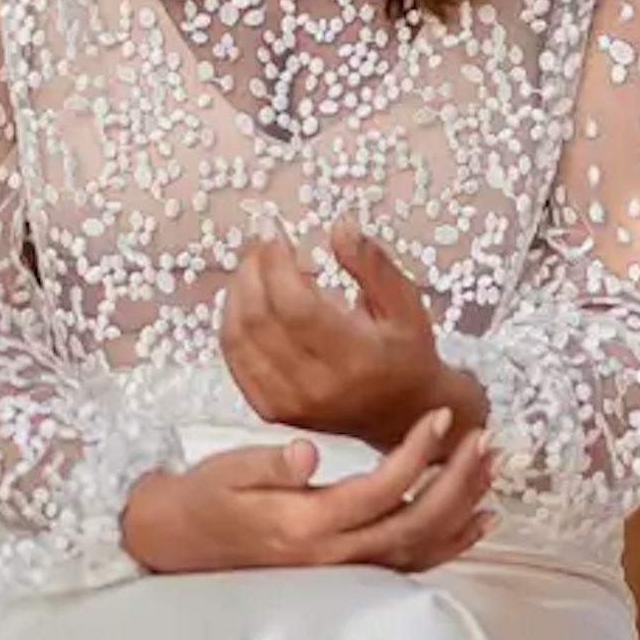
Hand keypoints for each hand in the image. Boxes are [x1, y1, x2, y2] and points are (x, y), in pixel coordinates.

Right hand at [120, 403, 494, 580]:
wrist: (179, 542)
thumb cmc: (205, 497)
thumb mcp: (228, 470)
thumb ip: (270, 462)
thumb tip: (307, 450)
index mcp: (304, 524)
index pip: (378, 490)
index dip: (415, 454)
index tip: (441, 417)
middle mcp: (330, 556)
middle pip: (413, 526)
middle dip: (456, 483)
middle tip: (483, 440)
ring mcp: (339, 571)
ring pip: (417, 550)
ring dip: (460, 511)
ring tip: (491, 471)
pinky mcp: (343, 573)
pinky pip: (406, 564)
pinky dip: (447, 544)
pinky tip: (475, 521)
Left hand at [218, 224, 477, 451]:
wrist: (403, 412)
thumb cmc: (407, 353)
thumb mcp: (406, 304)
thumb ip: (373, 265)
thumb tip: (339, 227)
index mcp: (356, 358)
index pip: (296, 306)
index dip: (276, 263)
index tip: (274, 230)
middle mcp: (317, 386)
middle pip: (260, 319)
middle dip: (252, 269)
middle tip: (260, 239)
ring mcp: (289, 403)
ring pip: (239, 338)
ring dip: (237, 291)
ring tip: (252, 263)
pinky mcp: (272, 410)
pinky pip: (235, 360)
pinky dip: (232, 322)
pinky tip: (246, 298)